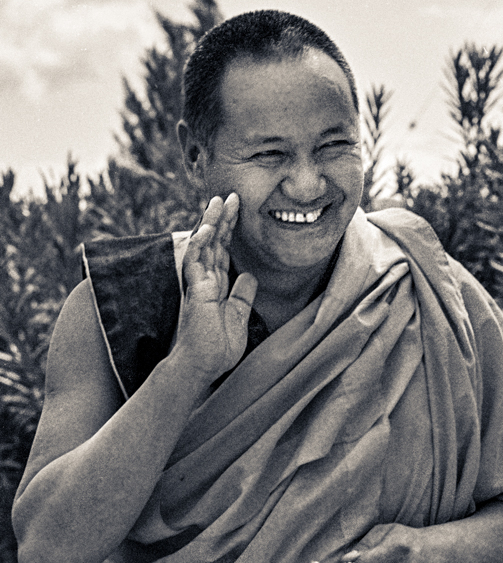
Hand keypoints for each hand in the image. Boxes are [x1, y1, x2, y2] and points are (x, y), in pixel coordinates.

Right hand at [174, 193, 257, 381]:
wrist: (203, 366)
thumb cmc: (217, 348)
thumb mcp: (239, 317)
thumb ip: (242, 295)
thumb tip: (249, 276)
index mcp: (216, 285)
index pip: (222, 250)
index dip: (230, 230)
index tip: (238, 209)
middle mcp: (205, 280)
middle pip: (213, 242)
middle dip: (222, 218)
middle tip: (231, 196)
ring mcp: (198, 283)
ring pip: (203, 245)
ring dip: (211, 222)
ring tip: (219, 200)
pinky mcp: (195, 290)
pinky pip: (195, 261)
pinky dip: (201, 243)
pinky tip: (208, 227)